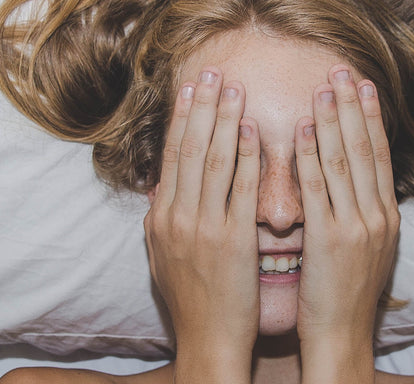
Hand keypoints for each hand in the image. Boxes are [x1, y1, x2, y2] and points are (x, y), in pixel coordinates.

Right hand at [143, 68, 259, 383]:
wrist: (208, 342)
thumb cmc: (192, 301)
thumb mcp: (163, 256)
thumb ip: (161, 219)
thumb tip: (158, 189)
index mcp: (162, 218)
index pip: (172, 155)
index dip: (182, 116)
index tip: (191, 85)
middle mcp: (177, 217)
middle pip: (190, 149)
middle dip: (202, 106)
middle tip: (213, 70)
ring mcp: (204, 228)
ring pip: (214, 162)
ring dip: (225, 120)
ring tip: (236, 89)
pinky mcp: (233, 242)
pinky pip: (240, 190)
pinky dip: (247, 158)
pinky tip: (255, 132)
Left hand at [295, 66, 399, 383]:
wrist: (342, 337)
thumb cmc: (345, 296)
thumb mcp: (366, 248)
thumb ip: (360, 210)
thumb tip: (353, 177)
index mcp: (386, 216)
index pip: (378, 154)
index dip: (370, 116)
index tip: (362, 84)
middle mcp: (377, 216)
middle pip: (365, 149)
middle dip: (353, 105)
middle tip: (342, 68)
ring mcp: (356, 227)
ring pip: (343, 162)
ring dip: (331, 120)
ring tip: (322, 87)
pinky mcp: (330, 240)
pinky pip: (319, 190)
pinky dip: (310, 157)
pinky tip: (300, 131)